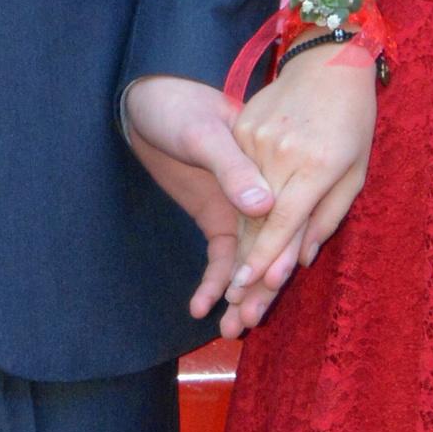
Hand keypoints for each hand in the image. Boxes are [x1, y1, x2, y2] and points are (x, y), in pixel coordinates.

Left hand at [121, 74, 275, 321]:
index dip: (279, 253)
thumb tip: (263, 206)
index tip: (274, 286)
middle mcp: (262, 194)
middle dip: (259, 289)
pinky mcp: (218, 219)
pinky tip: (201, 309)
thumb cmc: (178, 105)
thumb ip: (232, 168)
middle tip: (248, 324)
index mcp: (269, 168)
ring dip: (239, 296)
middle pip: (269, 249)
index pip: (283, 219)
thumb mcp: (204, 132)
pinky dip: (213, 283)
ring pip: (247, 262)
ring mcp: (240, 209)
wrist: (149, 101)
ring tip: (231, 330)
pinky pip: (221, 259)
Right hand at [217, 44, 378, 335]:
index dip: (266, 258)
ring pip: (244, 204)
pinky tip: (237, 244)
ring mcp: (256, 141)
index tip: (250, 288)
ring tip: (229, 291)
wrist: (328, 61)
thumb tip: (302, 258)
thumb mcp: (355, 170)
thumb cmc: (353, 119)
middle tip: (234, 309)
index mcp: (315, 165)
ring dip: (238, 248)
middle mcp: (280, 155)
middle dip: (246, 269)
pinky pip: (239, 179)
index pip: (283, 222)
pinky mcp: (243, 131)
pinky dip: (239, 213)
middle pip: (257, 221)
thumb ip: (329, 215)